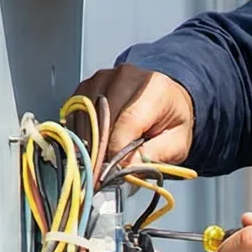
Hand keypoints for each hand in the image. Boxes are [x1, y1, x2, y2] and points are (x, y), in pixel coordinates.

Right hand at [72, 63, 194, 165]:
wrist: (166, 101)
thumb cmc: (171, 122)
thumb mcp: (176, 144)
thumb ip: (153, 156)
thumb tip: (126, 170)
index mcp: (153, 88)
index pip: (127, 122)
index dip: (116, 151)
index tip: (112, 173)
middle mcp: (125, 77)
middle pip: (101, 118)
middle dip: (100, 150)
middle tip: (101, 174)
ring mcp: (102, 79)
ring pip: (85, 117)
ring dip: (88, 143)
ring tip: (98, 161)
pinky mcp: (87, 86)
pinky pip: (75, 114)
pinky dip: (80, 134)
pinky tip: (91, 146)